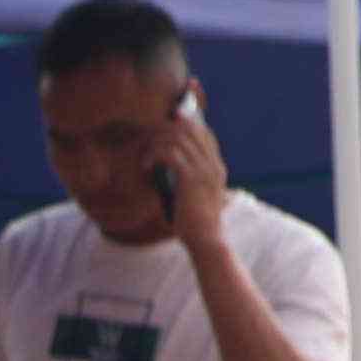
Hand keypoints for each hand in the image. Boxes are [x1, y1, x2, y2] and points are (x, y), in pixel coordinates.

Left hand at [151, 98, 233, 234]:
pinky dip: (153, 156)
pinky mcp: (191, 178)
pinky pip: (169, 153)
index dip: (185, 121)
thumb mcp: (194, 195)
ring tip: (145, 159)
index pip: (203, 131)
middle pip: (189, 126)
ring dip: (155, 143)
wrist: (206, 240)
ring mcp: (204, 169)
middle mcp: (213, 163)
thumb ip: (187, 178)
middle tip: (147, 142)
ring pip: (177, 136)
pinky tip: (145, 168)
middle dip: (164, 129)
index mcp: (216, 166)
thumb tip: (167, 167)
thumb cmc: (196, 222)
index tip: (167, 120)